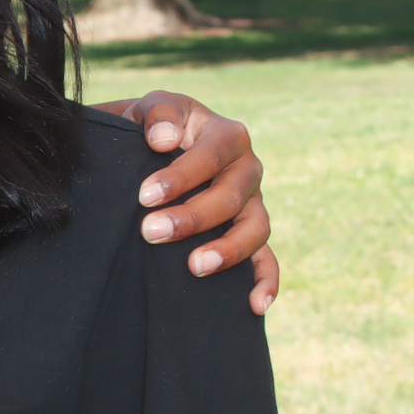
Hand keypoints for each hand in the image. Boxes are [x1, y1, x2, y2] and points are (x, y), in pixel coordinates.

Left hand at [100, 90, 277, 313]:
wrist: (155, 149)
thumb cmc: (152, 129)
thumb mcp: (150, 109)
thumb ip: (158, 114)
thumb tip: (164, 139)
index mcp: (226, 136)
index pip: (210, 156)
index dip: (180, 176)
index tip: (145, 196)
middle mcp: (246, 169)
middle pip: (231, 196)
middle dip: (191, 217)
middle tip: (151, 232)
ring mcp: (252, 203)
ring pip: (255, 228)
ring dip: (228, 250)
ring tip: (194, 266)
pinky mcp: (250, 233)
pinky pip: (268, 259)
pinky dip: (266, 281)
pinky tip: (254, 305)